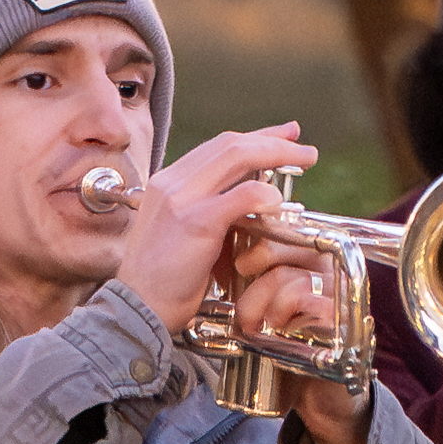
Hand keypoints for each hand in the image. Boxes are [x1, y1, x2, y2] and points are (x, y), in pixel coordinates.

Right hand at [110, 123, 317, 333]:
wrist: (138, 308)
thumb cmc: (164, 281)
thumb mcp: (183, 234)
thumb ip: (210, 211)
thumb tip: (251, 200)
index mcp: (168, 183)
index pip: (217, 146)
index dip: (255, 137)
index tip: (284, 135)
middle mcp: (172, 182)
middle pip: (230, 144)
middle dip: (273, 140)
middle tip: (303, 147)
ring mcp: (182, 199)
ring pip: (237, 156)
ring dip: (277, 155)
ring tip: (304, 160)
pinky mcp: (196, 221)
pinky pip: (241, 196)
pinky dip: (265, 195)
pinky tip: (279, 202)